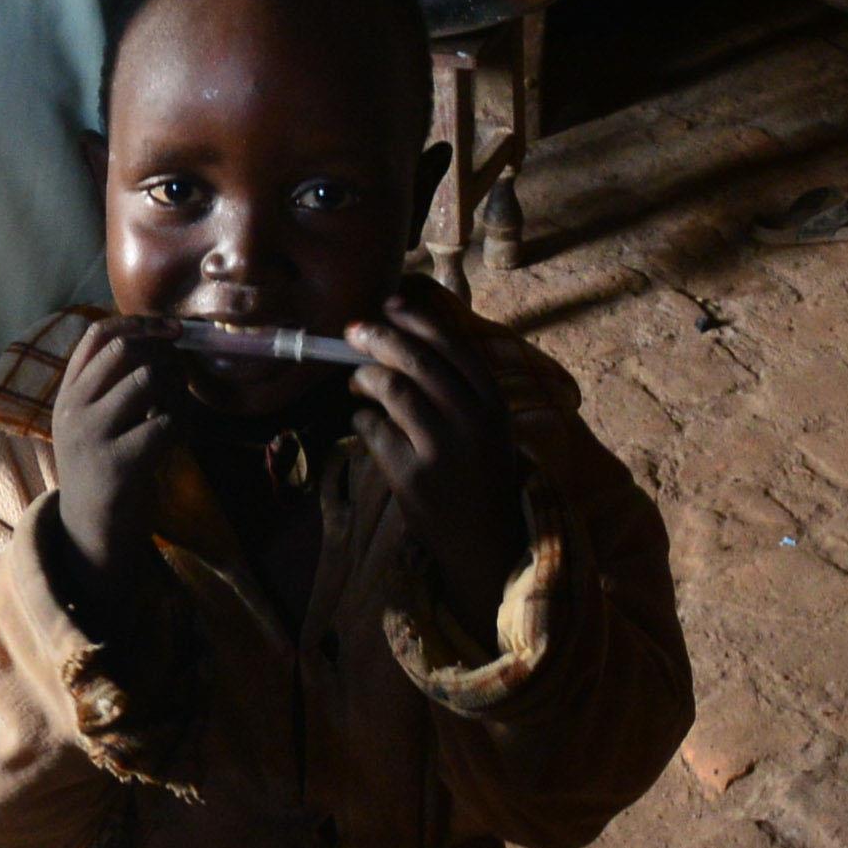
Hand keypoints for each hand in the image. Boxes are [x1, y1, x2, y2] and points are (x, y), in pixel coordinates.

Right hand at [45, 316, 183, 616]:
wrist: (89, 532)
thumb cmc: (103, 468)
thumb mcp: (92, 421)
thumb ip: (112, 383)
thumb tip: (165, 339)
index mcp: (68, 393)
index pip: (97, 334)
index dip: (139, 322)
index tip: (172, 329)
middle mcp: (73, 409)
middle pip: (124, 350)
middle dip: (164, 353)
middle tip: (181, 373)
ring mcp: (92, 436)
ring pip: (147, 380)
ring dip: (176, 389)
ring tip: (176, 411)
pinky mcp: (118, 464)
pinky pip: (166, 422)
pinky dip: (182, 425)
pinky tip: (177, 441)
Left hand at [349, 279, 528, 614]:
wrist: (486, 543)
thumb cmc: (480, 475)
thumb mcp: (488, 426)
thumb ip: (458, 387)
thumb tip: (405, 334)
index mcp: (493, 402)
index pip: (452, 345)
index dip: (417, 320)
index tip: (390, 304)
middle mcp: (472, 421)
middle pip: (418, 362)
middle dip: (380, 338)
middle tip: (354, 331)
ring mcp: (443, 449)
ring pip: (393, 390)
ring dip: (366, 377)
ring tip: (357, 381)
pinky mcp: (413, 477)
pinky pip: (374, 431)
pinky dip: (362, 420)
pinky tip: (365, 422)